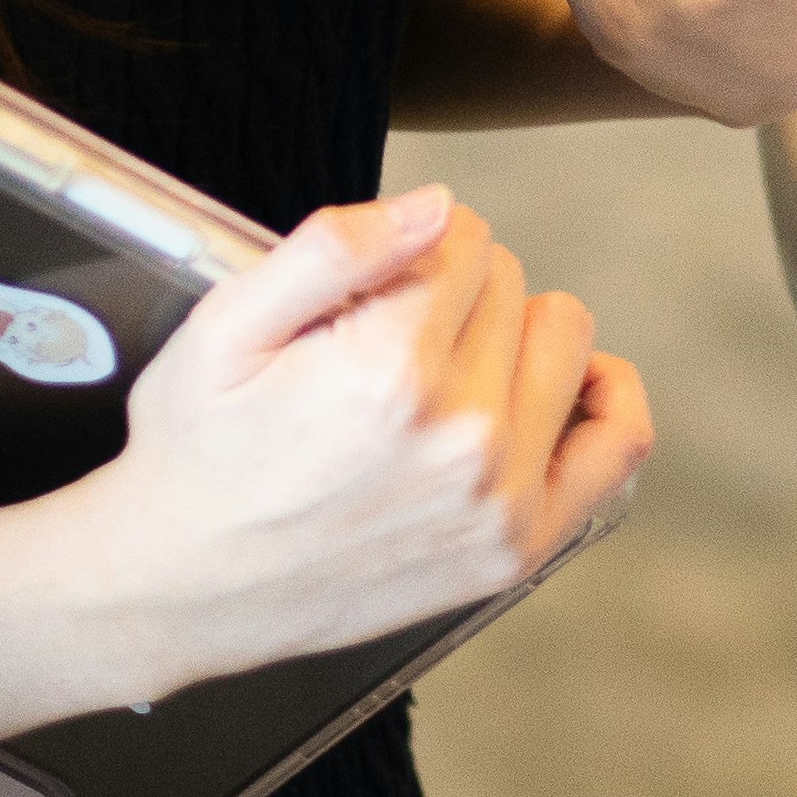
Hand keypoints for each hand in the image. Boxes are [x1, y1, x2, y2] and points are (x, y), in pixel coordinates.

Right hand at [41, 186, 649, 690]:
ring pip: (564, 340)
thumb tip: (437, 207)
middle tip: (381, 343)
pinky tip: (562, 386)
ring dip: (512, 335)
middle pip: (510, 285)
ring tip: (442, 368)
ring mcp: (499, 500)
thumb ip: (333, 250)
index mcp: (388, 370)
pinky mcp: (516, 549)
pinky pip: (616, 445)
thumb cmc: (195, 456)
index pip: (460, 239)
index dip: (406, 252)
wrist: (180, 589)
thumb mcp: (224, 327)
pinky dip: (602, 397)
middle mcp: (461, 437)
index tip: (360, 296)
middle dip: (451, 291)